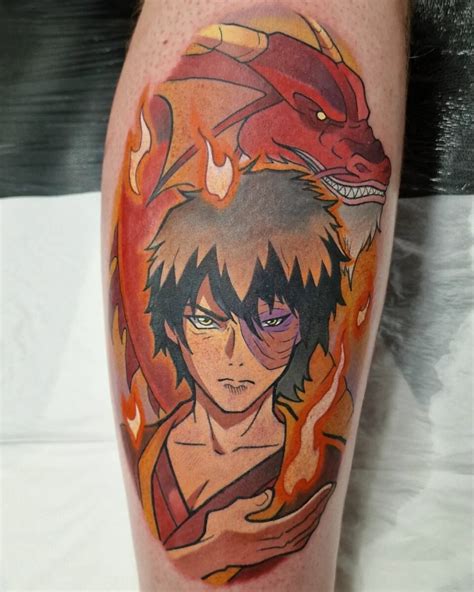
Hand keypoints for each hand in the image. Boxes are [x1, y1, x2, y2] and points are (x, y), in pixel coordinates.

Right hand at [203, 482, 334, 568]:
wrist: (207, 555)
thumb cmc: (215, 530)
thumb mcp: (230, 511)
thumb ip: (250, 504)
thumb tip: (269, 495)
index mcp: (264, 533)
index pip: (297, 518)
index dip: (313, 504)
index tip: (325, 489)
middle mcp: (271, 545)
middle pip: (303, 527)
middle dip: (318, 508)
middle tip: (328, 490)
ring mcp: (270, 551)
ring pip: (301, 538)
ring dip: (314, 520)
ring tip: (321, 504)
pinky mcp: (267, 554)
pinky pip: (294, 545)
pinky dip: (305, 533)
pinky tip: (307, 526)